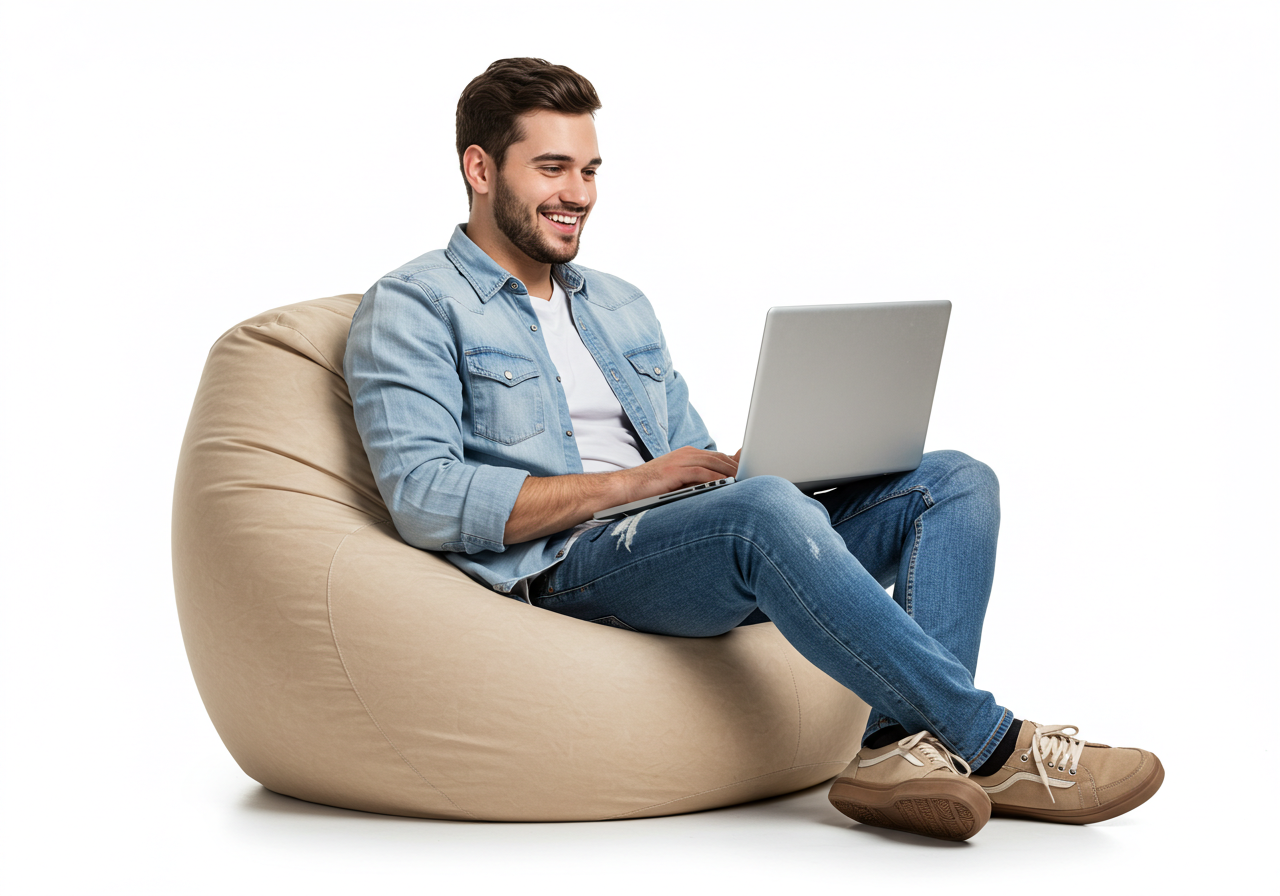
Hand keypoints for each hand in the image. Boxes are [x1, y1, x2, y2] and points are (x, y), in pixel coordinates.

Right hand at [620, 445, 738, 501]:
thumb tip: (720, 486)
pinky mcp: (674, 471)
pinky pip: (701, 473)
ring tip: (746, 482)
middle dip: (738, 468)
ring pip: (713, 464)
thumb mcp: (678, 482)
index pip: (718, 457)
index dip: (735, 464)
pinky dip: (715, 478)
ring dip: (731, 473)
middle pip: (719, 458)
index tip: (749, 471)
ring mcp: (680, 460)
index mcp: (687, 454)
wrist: (625, 488)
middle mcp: (686, 454)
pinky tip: (726, 485)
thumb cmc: (651, 488)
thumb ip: (697, 480)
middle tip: (754, 477)